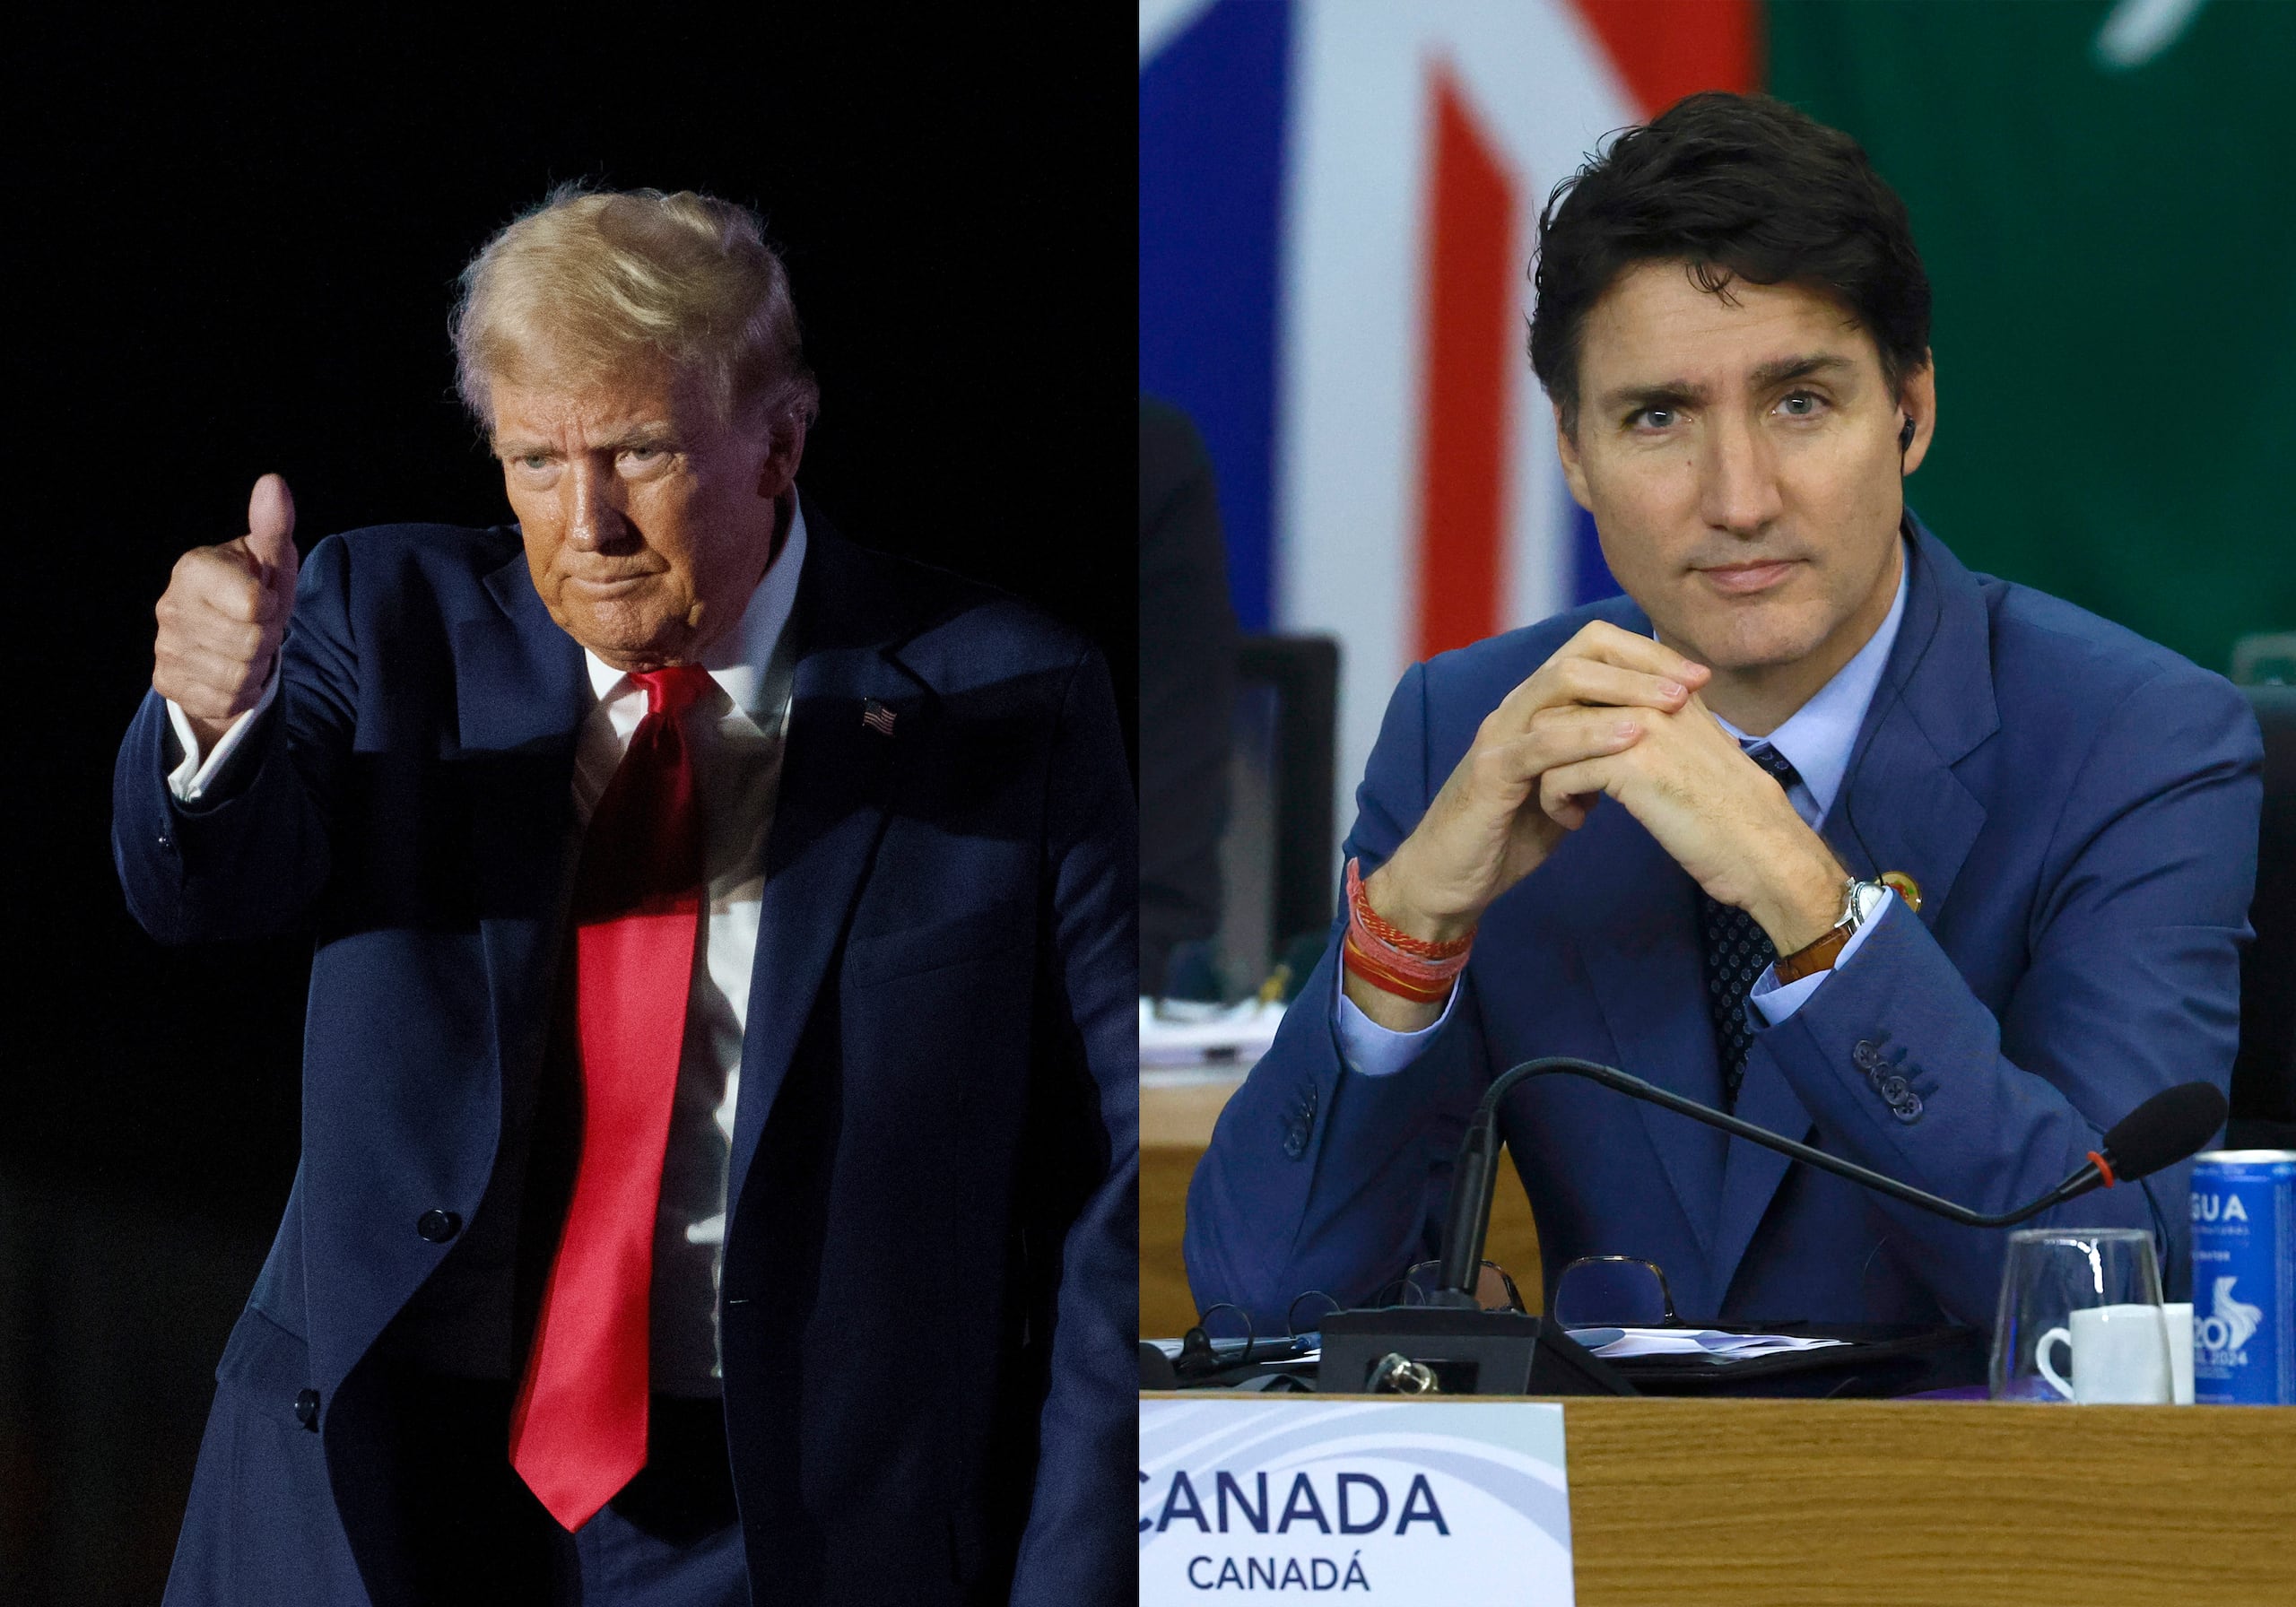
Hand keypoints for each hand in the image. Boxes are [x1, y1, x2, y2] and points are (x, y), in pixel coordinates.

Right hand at [152, 474, 298, 752]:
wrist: (229, 637)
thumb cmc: (254, 589)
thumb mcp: (270, 559)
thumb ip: (273, 525)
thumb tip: (273, 483)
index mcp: (193, 568)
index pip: (255, 605)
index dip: (272, 607)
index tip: (263, 599)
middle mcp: (170, 606)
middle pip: (252, 644)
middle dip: (267, 641)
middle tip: (256, 628)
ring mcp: (164, 647)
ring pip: (239, 677)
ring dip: (256, 668)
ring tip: (244, 649)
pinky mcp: (167, 683)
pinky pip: (225, 702)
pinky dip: (241, 694)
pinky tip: (231, 672)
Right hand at [1367, 622, 1709, 944]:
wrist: (1448, 880)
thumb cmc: (1506, 835)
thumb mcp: (1564, 785)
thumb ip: (1594, 758)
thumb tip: (1646, 742)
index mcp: (1535, 708)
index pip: (1590, 651)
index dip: (1645, 655)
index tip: (1697, 677)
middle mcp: (1515, 710)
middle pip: (1579, 655)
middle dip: (1642, 663)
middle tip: (1693, 684)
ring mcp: (1499, 737)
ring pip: (1559, 686)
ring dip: (1623, 690)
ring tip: (1672, 704)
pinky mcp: (1489, 774)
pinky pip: (1540, 745)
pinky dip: (1588, 736)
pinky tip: (1631, 738)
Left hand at [1535, 691, 1845, 953]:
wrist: (1763, 850)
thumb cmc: (1728, 811)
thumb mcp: (1691, 750)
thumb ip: (1656, 726)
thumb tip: (1609, 721)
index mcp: (1671, 688)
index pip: (1593, 674)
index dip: (1570, 715)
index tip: (1573, 752)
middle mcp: (1655, 696)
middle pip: (1562, 698)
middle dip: (1549, 739)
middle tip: (1562, 777)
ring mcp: (1642, 725)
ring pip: (1550, 732)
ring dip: (1547, 771)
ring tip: (1566, 802)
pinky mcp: (1630, 765)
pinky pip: (1557, 773)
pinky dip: (1556, 801)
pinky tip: (1577, 820)